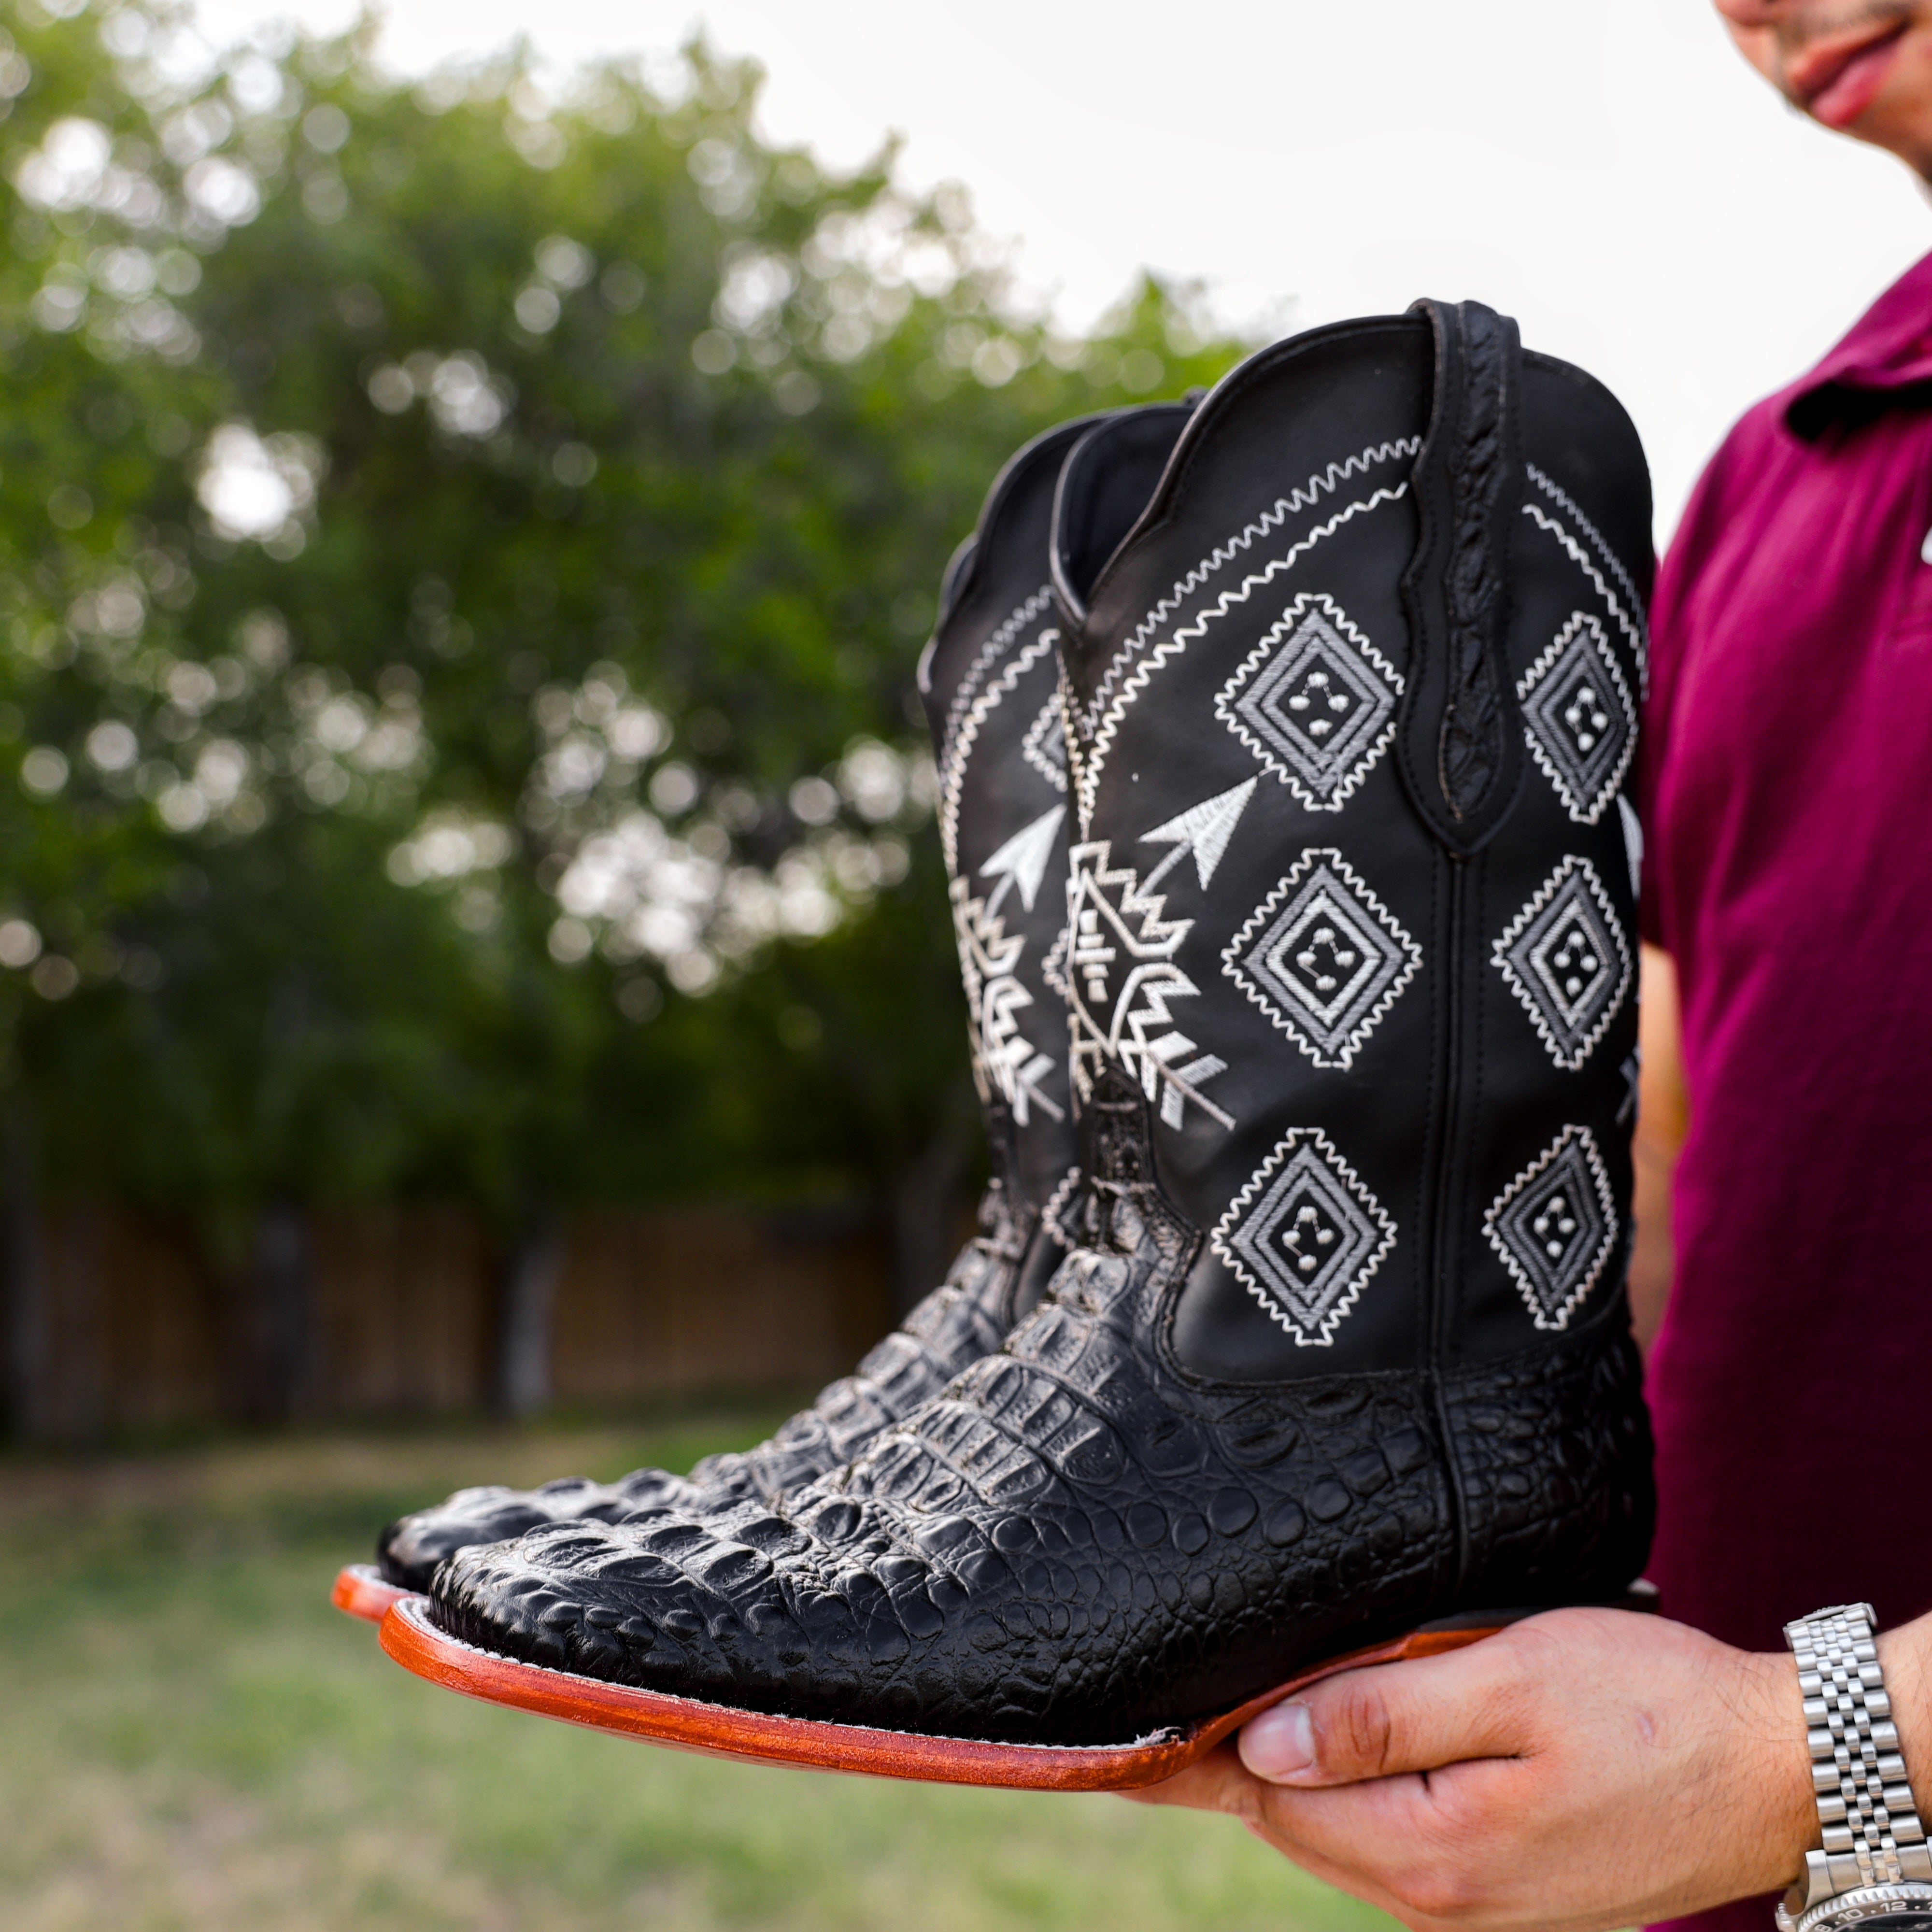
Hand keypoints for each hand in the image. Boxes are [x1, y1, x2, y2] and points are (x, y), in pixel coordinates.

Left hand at [1132, 1607, 1818, 1931]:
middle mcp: (1438, 1895)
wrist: (1775, 1772)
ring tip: (1219, 1718)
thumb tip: (1260, 1740)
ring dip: (1284, 1775)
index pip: (1264, 1797)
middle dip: (1223, 1763)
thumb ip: (1380, 1714)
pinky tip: (1325, 1747)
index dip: (1184, 1756)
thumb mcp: (1509, 1683)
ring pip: (1336, 1831)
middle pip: (1292, 1820)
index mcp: (1428, 1849)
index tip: (1110, 1735)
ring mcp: (1472, 1898)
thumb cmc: (1651, 1705)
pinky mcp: (1503, 1881)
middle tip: (1152, 1705)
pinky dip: (1344, 1791)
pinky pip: (1388, 1837)